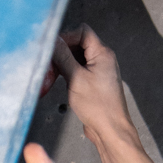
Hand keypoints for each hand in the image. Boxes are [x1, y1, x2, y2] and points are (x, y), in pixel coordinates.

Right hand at [52, 25, 131, 141]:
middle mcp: (103, 59)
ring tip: (55, 74)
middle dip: (63, 51)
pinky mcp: (94, 82)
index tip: (54, 48)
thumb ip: (63, 56)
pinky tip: (61, 82)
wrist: (110, 130)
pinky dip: (68, 73)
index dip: (67, 37)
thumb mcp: (75, 78)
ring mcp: (99, 71)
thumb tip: (54, 40)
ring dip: (64, 63)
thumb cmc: (98, 107)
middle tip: (51, 63)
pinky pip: (79, 70)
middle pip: (79, 44)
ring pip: (77, 57)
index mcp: (103, 54)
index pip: (83, 32)